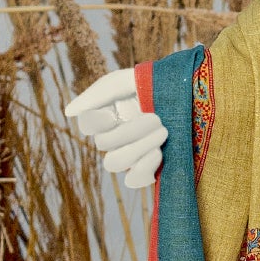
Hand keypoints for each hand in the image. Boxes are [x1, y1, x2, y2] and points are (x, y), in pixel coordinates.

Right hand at [65, 67, 168, 188]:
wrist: (190, 98)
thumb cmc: (156, 86)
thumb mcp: (128, 81)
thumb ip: (99, 93)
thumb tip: (68, 112)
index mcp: (107, 116)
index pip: (87, 124)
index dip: (96, 122)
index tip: (113, 114)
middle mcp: (114, 138)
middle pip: (104, 144)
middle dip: (131, 130)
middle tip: (156, 118)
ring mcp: (130, 155)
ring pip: (114, 163)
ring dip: (138, 147)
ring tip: (163, 132)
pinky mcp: (146, 169)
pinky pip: (133, 180)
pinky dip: (143, 167)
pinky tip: (159, 153)